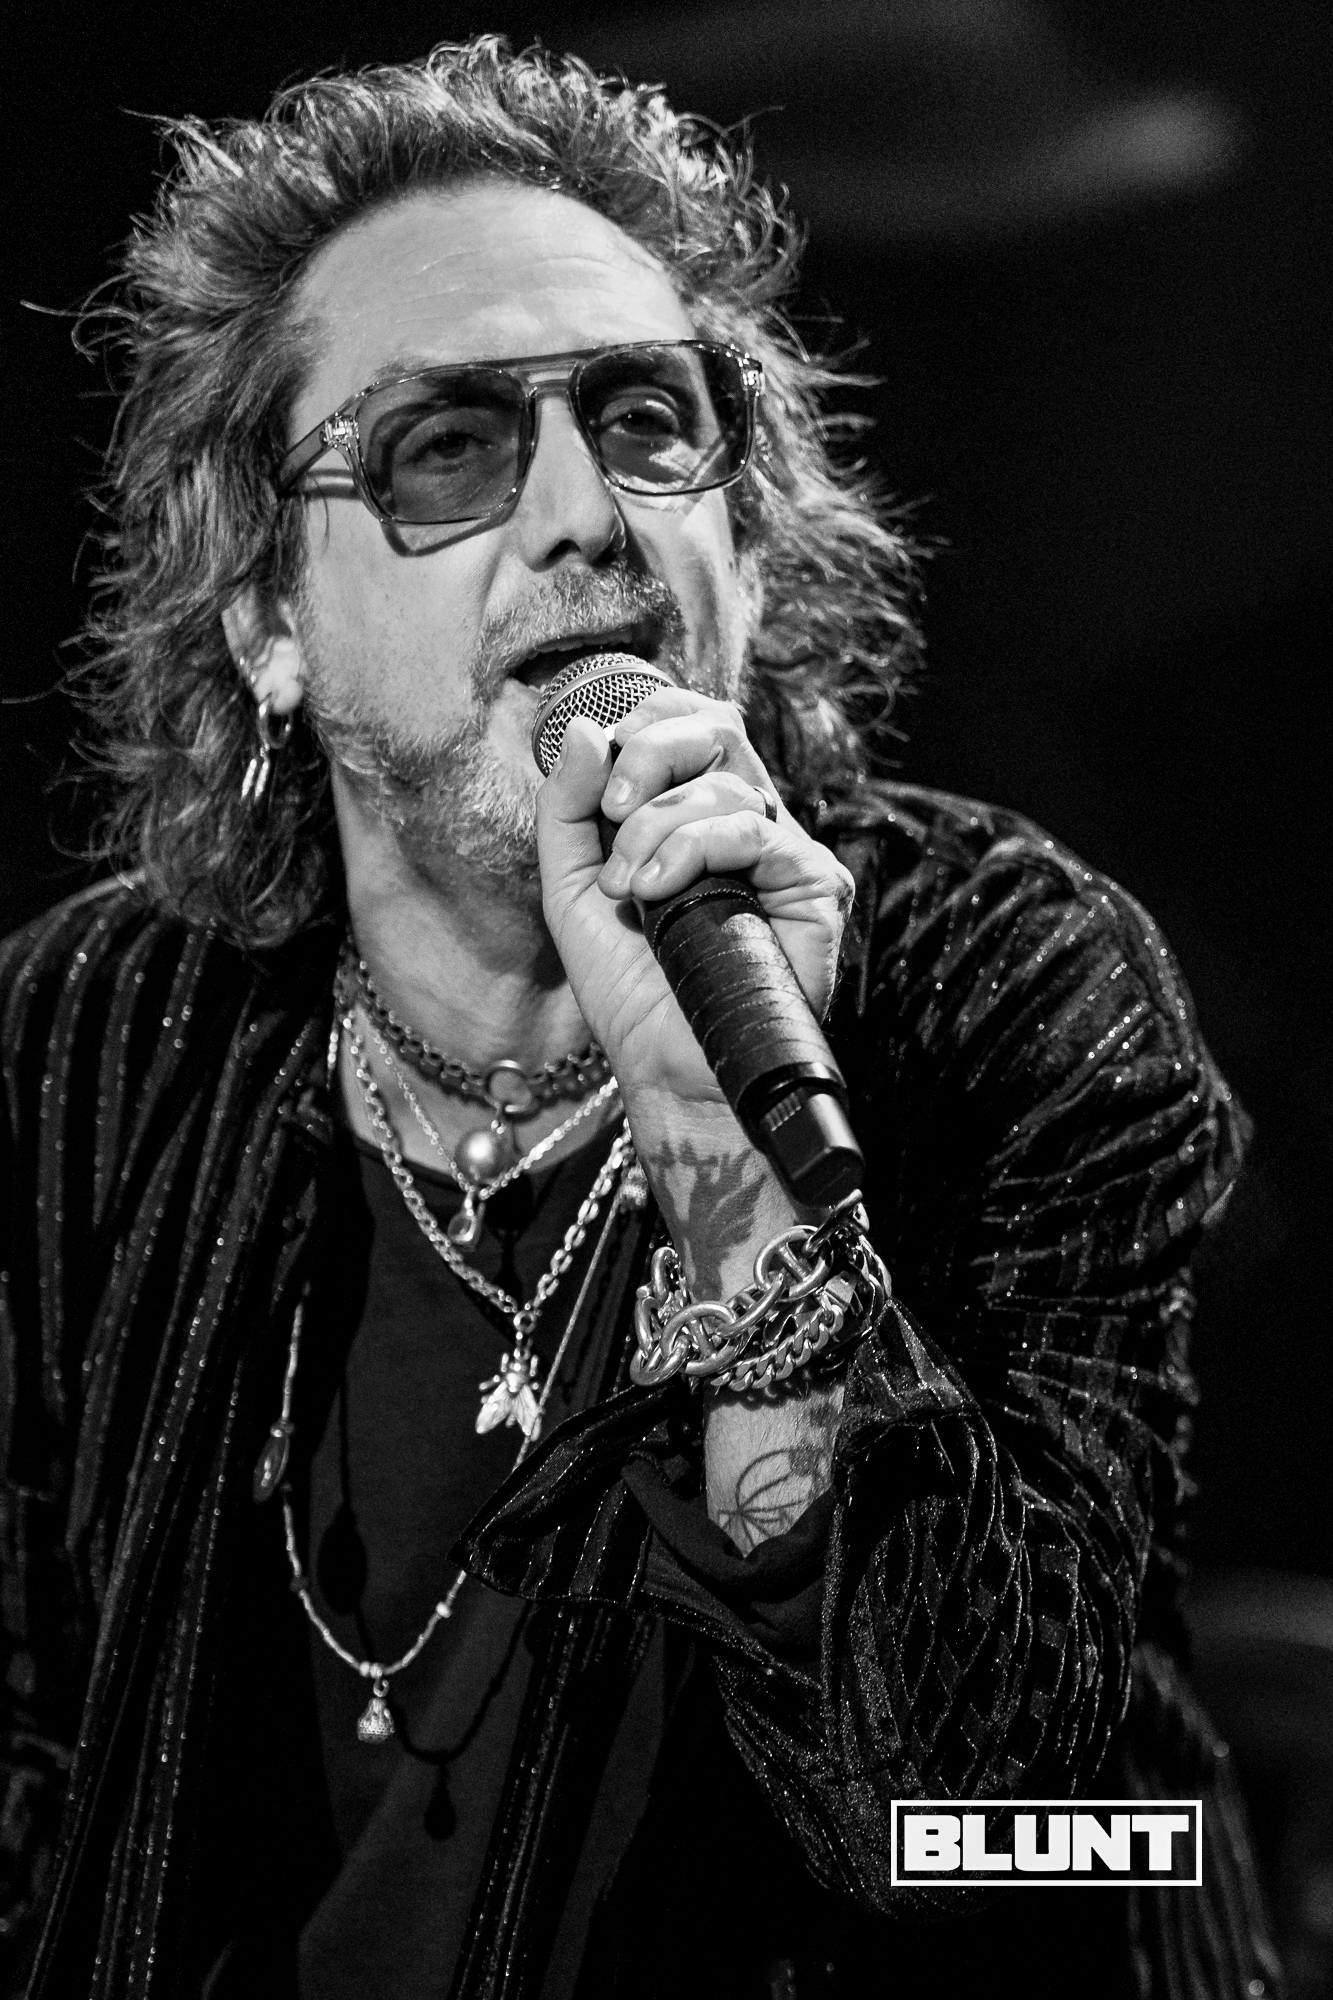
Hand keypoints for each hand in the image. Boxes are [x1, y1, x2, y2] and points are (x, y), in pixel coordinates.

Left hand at [535, 686, 854, 1111]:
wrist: (666, 1067)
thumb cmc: (628, 988)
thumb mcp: (571, 887)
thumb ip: (566, 808)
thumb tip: (583, 727)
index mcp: (698, 812)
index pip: (690, 721)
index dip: (643, 722)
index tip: (597, 784)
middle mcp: (748, 821)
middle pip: (717, 725)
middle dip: (648, 751)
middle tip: (610, 809)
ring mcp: (784, 851)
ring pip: (727, 781)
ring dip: (655, 827)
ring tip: (628, 889)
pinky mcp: (815, 885)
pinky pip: (756, 830)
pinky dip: (694, 849)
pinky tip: (658, 894)